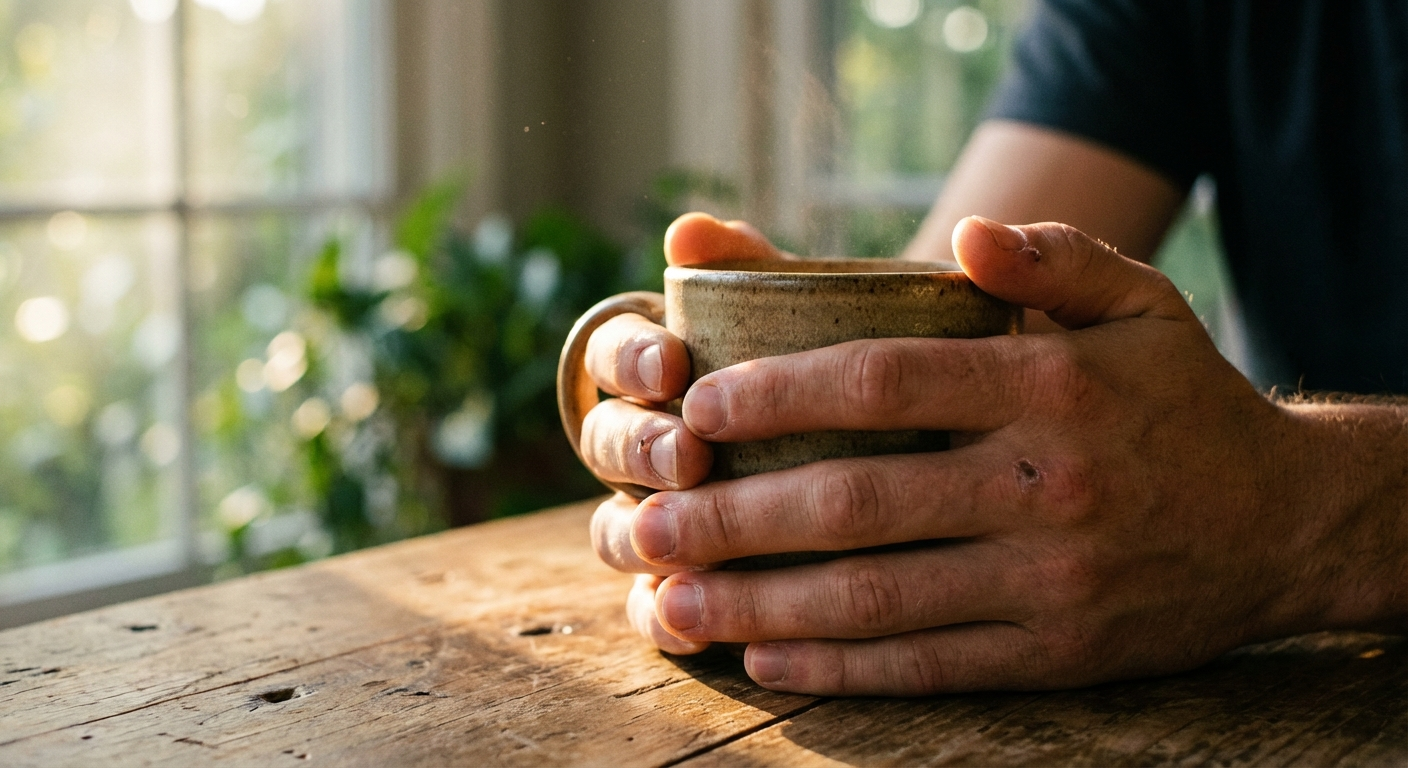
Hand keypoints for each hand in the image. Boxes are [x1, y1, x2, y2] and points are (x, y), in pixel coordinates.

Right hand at [583, 213, 782, 654]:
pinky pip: (653, 606)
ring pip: (616, 528)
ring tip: (673, 543)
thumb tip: (689, 229)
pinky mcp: (685, 584)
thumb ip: (750, 266)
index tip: (672, 365)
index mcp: (655, 370)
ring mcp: (658, 516)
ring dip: (637, 533)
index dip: (629, 360)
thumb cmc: (825, 362)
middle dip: (639, 449)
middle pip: (606, 444)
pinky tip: (691, 625)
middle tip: (687, 456)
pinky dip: (661, 616)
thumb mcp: (801, 309)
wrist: (881, 436)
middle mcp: (644, 442)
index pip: (613, 353)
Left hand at [601, 215, 1368, 694]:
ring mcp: (1050, 581)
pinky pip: (929, 665)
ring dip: (759, 605)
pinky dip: (839, 668)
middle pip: (856, 502)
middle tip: (644, 524)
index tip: (696, 409)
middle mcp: (1045, 486)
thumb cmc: (1185, 402)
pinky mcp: (1057, 654)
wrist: (1288, 524)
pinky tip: (765, 659)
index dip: (778, 394)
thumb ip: (1055, 259)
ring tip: (669, 603)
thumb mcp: (1144, 304)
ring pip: (877, 598)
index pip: (884, 383)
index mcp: (1049, 389)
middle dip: (734, 517)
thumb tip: (966, 236)